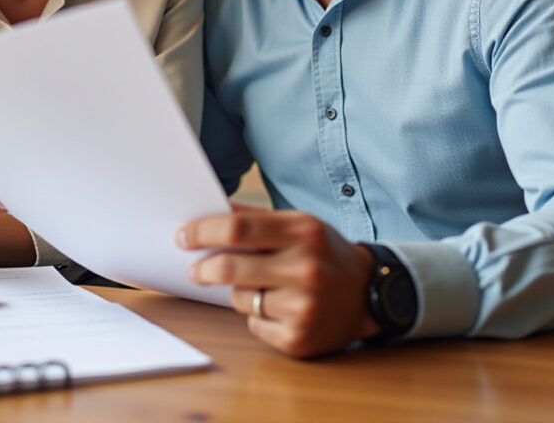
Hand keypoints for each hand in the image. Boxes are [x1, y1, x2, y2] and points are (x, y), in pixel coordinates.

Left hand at [178, 206, 379, 357]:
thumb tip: (209, 213)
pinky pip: (254, 325)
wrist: (369, 295)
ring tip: (263, 287)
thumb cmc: (325, 255)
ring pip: (240, 299)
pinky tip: (280, 309)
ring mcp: (303, 308)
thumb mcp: (301, 226)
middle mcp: (305, 270)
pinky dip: (258, 317)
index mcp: (304, 233)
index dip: (204, 232)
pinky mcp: (298, 339)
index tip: (183, 236)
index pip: (238, 229)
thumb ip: (256, 219)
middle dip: (204, 268)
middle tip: (195, 269)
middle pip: (231, 268)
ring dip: (240, 293)